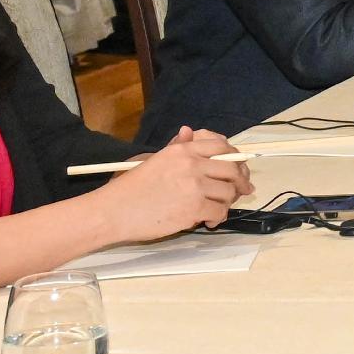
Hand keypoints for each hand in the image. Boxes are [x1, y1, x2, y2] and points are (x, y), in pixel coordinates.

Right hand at [94, 129, 249, 240]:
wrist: (111, 211)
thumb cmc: (129, 188)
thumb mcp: (153, 160)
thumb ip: (177, 148)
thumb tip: (190, 131)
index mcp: (181, 150)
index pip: (221, 145)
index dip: (235, 157)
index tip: (239, 167)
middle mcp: (191, 164)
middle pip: (232, 169)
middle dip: (241, 181)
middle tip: (242, 190)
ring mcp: (194, 186)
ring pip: (228, 192)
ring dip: (227, 202)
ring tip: (218, 209)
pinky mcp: (193, 208)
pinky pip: (219, 211)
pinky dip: (218, 218)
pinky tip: (209, 221)